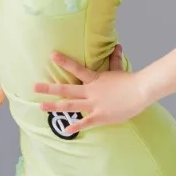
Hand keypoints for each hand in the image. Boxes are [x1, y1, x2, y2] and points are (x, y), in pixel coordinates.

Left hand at [33, 50, 149, 135]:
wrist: (140, 91)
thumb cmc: (130, 81)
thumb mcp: (119, 69)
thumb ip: (115, 59)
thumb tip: (117, 46)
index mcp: (94, 80)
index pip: (76, 69)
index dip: (63, 62)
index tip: (51, 55)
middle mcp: (90, 91)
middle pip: (66, 89)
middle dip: (49, 88)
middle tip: (34, 87)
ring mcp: (94, 104)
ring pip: (70, 105)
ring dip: (54, 106)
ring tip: (40, 106)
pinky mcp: (100, 116)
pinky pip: (85, 122)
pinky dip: (76, 126)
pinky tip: (66, 130)